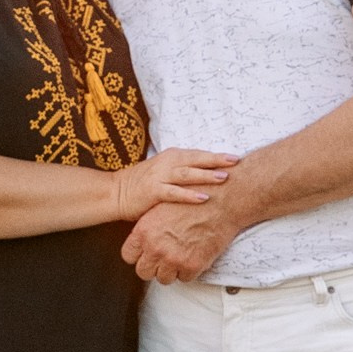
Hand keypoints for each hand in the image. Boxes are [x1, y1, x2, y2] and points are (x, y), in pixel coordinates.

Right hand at [117, 144, 238, 219]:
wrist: (116, 193)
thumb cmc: (143, 184)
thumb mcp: (164, 172)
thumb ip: (184, 171)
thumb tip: (210, 174)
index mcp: (171, 156)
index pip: (198, 154)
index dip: (217, 156)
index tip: (236, 158)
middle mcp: (167, 163)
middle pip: (196, 160)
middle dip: (217, 160)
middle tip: (236, 162)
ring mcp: (159, 176)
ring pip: (187, 174)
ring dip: (206, 175)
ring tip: (223, 178)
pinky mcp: (153, 191)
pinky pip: (174, 192)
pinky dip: (189, 194)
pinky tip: (203, 197)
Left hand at [122, 192, 241, 284]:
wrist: (220, 200)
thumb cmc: (192, 199)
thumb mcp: (160, 208)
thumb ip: (148, 228)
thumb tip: (142, 242)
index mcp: (144, 231)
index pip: (128, 255)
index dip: (138, 255)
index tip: (146, 253)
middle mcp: (155, 247)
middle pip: (143, 272)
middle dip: (153, 266)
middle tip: (164, 258)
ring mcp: (173, 258)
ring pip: (164, 279)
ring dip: (171, 270)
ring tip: (180, 257)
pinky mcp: (193, 265)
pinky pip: (185, 279)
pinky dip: (189, 271)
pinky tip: (194, 256)